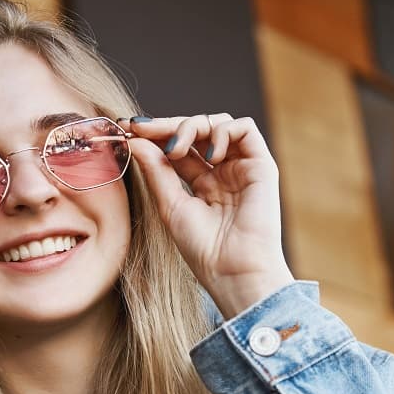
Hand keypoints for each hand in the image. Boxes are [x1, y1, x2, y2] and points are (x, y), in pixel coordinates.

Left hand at [126, 114, 293, 318]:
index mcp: (202, 184)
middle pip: (196, 131)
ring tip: (176, 149)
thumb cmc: (203, 249)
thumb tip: (137, 139)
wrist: (233, 270)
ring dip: (192, 127)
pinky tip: (209, 155)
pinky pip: (245, 128)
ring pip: (218, 124)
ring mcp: (242, 167)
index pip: (179, 148)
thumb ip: (156, 171)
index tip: (131, 129)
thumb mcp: (170, 205)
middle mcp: (223, 173)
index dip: (156, 134)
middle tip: (144, 130)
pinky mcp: (261, 165)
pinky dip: (222, 131)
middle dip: (168, 125)